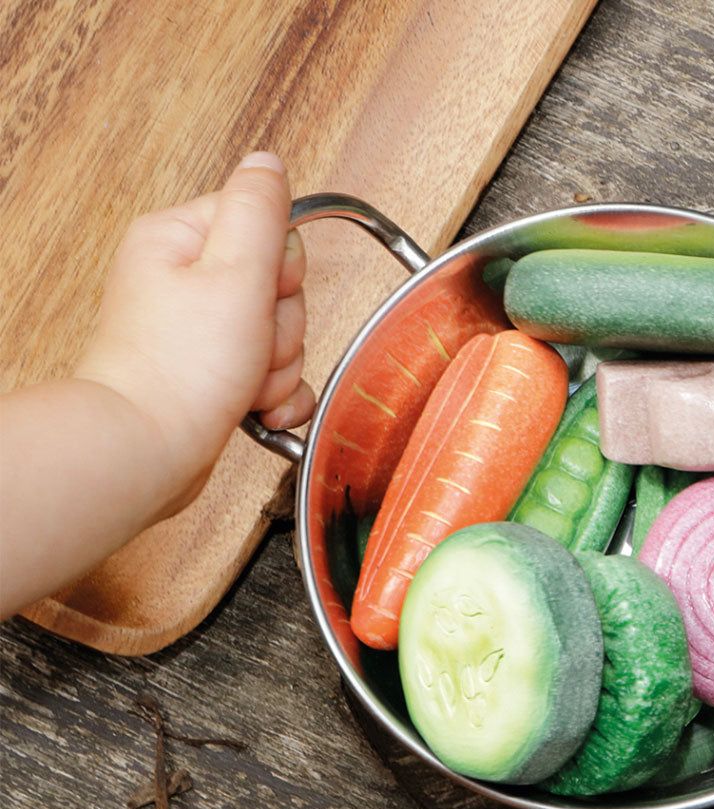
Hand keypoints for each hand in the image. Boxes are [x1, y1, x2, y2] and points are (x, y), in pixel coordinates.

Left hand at [75, 152, 315, 514]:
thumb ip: (260, 210)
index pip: (266, 226)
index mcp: (181, 241)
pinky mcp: (212, 375)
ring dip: (278, 368)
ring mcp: (199, 332)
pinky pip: (272, 375)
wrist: (147, 452)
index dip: (280, 268)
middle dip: (280, 328)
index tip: (260, 293)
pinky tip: (259, 409)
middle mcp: (186, 282)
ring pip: (280, 336)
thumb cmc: (180, 371)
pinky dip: (276, 396)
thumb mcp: (235, 271)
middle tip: (248, 346)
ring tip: (243, 384)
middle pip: (279, 287)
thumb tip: (269, 164)